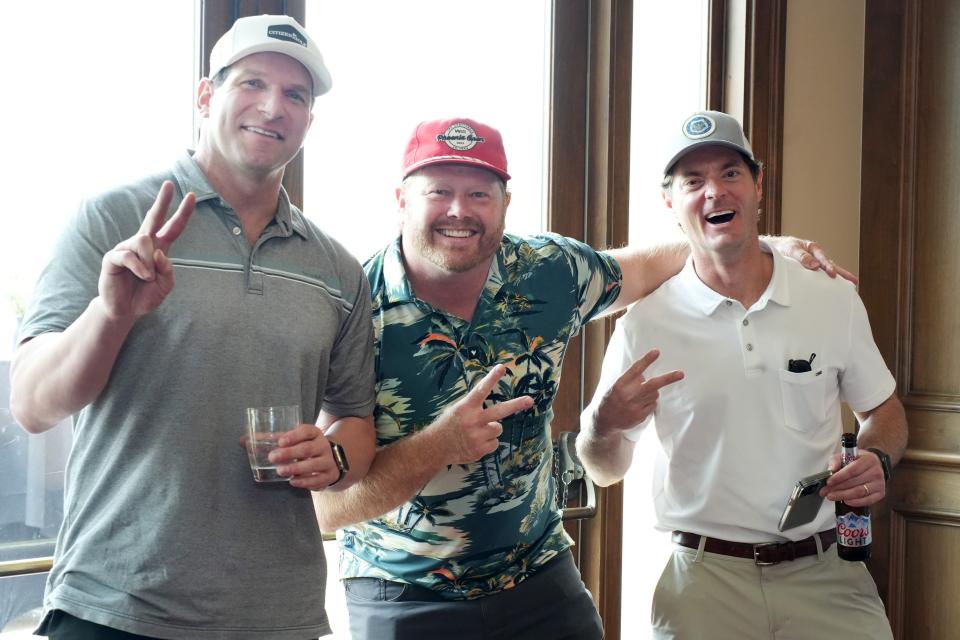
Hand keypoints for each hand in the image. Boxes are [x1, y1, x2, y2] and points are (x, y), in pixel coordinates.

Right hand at [98, 181, 195, 319]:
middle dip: (162, 201)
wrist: (125, 310)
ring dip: (149, 262)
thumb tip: (159, 252)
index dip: (182, 213)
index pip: (172, 228)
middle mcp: (142, 244)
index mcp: (158, 249)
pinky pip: (128, 255)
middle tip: (169, 184)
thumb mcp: (165, 285)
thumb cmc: (145, 296)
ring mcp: (126, 248)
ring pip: (143, 240)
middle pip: (153, 217)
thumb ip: (167, 270)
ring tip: (147, 278)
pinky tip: (142, 276)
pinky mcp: (113, 257)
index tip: (192, 196)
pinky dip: (139, 267)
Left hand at [271, 424, 342, 490]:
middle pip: (307, 449)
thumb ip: (273, 439)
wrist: (329, 459)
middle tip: (273, 458)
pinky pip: (318, 479)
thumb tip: (246, 440)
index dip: (294, 436)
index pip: (307, 431)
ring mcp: (328, 461)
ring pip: (313, 464)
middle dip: (289, 453)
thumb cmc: (305, 447)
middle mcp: (323, 445)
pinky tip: (293, 481)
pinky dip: (305, 481)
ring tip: (280, 471)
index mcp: (314, 433)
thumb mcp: (294, 440)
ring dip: (295, 468)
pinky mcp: (330, 475)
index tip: (280, 442)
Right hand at [432, 364, 534, 465]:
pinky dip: (488, 442)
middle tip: (529, 400)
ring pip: (498, 428)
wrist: (436, 448)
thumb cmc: (449, 424)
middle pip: (499, 411)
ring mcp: (477, 437)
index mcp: (465, 407)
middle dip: (516, 405)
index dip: (492, 378)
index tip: (502, 367)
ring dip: (492, 428)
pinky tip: (476, 442)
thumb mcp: (457, 409)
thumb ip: (473, 405)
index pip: (481, 390)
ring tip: (477, 431)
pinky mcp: (480, 450)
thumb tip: (492, 399)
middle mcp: (472, 421)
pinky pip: (495, 442)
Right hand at [593, 349, 683, 434]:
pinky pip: (653, 406)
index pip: (635, 369)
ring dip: (653, 393)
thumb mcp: (616, 387)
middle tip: (681, 374)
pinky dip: (650, 403)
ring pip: (655, 394)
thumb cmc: (611, 400)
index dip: (647, 360)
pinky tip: (640, 406)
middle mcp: (628, 395)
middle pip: (653, 385)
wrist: (604, 421)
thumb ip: (630, 380)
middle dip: (668, 378)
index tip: (656, 352)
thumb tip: (645, 376)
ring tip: (640, 396)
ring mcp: (634, 407)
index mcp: (620, 385)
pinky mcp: (640, 416)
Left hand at [770, 236, 858, 284]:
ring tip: (850, 286)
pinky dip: (828, 282)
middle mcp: (816, 256)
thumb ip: (802, 256)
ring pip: (828, 272)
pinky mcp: (810, 272)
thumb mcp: (790, 249)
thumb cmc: (782, 248)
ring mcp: (815, 264)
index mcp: (813, 248)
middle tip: (854, 281)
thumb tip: (816, 266)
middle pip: (832, 265)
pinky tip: (834, 289)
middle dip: (843, 274)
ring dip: (838, 279)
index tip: (832, 274)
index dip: (828, 266)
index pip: (823, 258)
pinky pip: (820, 277)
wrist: (772, 249)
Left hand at [822, 451, 886, 505]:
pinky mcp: (880, 493)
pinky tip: (845, 500)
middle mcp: (877, 472)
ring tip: (831, 496)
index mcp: (869, 460)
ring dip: (843, 496)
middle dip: (837, 488)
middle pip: (855, 482)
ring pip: (860, 492)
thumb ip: (836, 461)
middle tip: (825, 491)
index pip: (852, 470)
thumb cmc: (857, 460)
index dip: (839, 477)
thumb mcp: (845, 455)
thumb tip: (831, 470)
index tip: (828, 482)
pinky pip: (867, 500)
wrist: (874, 465)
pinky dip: (855, 502)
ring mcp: (880, 484)